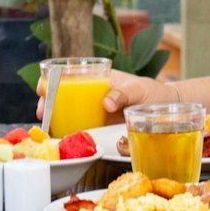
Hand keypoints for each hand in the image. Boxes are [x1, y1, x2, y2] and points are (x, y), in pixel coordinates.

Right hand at [34, 69, 174, 123]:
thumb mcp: (138, 91)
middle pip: (66, 93)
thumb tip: (105, 103)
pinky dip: (70, 129)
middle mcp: (95, 92)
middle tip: (41, 112)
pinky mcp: (103, 123)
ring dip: (56, 117)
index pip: (72, 73)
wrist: (167, 110)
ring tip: (47, 127)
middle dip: (49, 101)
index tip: (42, 87)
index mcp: (101, 78)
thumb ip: (123, 94)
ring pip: (71, 110)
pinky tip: (63, 136)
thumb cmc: (153, 93)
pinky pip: (82, 124)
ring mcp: (98, 108)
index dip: (53, 79)